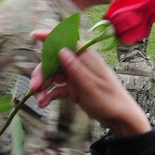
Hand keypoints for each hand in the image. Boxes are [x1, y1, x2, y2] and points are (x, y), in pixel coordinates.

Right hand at [28, 31, 150, 137]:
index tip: (34, 36)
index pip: (67, 41)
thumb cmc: (110, 100)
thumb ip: (76, 68)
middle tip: (34, 87)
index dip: (50, 37)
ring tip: (38, 100)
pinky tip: (44, 103)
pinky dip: (49, 94)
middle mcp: (80, 65)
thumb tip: (61, 50)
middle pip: (54, 62)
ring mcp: (76, 77)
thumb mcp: (91, 85)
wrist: (120, 119)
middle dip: (42, 73)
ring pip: (54, 76)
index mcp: (86, 58)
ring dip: (43, 86)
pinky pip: (58, 88)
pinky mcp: (74, 89)